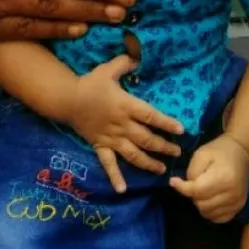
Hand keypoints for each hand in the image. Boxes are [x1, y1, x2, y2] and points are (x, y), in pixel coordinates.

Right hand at [70, 55, 183, 192]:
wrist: (68, 99)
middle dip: (163, 147)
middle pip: (146, 139)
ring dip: (148, 163)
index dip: (167, 123)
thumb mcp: (108, 69)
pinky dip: (115, 177)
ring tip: (162, 169)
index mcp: (126, 106)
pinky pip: (108, 164)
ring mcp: (111, 138)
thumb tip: (138, 58)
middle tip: (177, 153)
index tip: (181, 130)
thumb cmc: (90, 84)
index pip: (151, 116)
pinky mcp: (100, 146)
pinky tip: (122, 189)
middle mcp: (121, 125)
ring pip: (133, 154)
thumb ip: (125, 63)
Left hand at [170, 134, 248, 223]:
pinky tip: (210, 200)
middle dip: (193, 195)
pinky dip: (210, 211)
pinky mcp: (239, 207)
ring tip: (203, 190)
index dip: (182, 188)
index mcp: (223, 177)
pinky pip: (218, 218)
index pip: (197, 191)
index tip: (173, 181)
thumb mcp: (201, 154)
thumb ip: (192, 172)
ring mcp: (237, 202)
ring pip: (208, 213)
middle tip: (194, 184)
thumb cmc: (219, 151)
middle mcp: (232, 193)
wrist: (240, 151)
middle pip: (202, 204)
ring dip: (201, 204)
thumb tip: (185, 188)